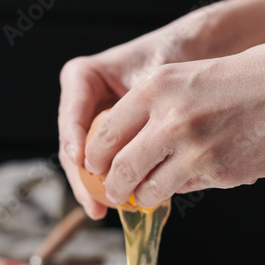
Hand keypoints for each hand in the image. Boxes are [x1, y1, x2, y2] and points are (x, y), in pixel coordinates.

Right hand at [58, 14, 212, 218]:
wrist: (193, 54)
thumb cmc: (173, 55)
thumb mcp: (155, 79)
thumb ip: (141, 107)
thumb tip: (136, 151)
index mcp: (82, 79)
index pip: (71, 114)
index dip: (75, 141)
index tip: (84, 162)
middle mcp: (82, 103)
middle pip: (73, 146)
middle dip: (83, 178)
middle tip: (95, 202)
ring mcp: (94, 124)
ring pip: (86, 163)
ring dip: (95, 189)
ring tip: (105, 210)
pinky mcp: (112, 142)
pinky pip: (108, 166)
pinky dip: (116, 185)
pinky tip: (127, 204)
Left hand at [82, 0, 264, 207]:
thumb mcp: (200, 75)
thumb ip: (164, 105)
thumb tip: (137, 142)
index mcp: (159, 86)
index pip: (102, 132)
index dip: (94, 157)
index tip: (98, 167)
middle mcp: (168, 117)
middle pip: (116, 168)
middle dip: (113, 186)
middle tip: (117, 193)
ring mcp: (192, 149)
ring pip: (145, 189)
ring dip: (143, 196)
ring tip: (148, 195)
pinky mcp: (218, 172)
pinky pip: (183, 191)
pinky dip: (179, 192)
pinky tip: (188, 183)